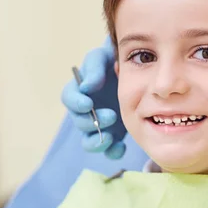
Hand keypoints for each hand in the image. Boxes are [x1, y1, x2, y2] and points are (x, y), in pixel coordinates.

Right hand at [61, 37, 127, 158]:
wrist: (138, 70)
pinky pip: (109, 149)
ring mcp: (100, 124)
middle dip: (92, 122)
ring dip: (97, 142)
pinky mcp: (114, 133)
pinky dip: (112, 151)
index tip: (88, 104)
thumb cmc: (114, 59)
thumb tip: (87, 87)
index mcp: (80, 91)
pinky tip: (121, 148)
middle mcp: (87, 110)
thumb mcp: (103, 57)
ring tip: (110, 137)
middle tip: (111, 116)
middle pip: (80, 122)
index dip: (76, 103)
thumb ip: (95, 68)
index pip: (69, 98)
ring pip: (89, 140)